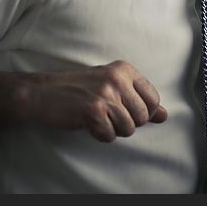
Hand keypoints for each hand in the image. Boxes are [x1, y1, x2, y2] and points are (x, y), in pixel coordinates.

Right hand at [26, 60, 167, 141]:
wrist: (41, 92)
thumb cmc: (78, 90)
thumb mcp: (112, 87)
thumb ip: (139, 99)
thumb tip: (164, 116)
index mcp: (125, 70)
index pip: (154, 99)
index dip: (143, 112)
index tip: (125, 110)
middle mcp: (118, 79)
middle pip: (143, 116)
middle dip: (127, 123)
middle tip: (107, 115)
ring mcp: (106, 94)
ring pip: (128, 128)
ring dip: (113, 130)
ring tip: (97, 118)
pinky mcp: (93, 111)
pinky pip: (110, 135)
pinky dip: (100, 135)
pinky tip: (88, 124)